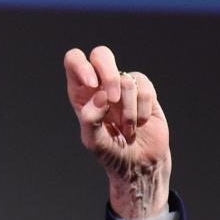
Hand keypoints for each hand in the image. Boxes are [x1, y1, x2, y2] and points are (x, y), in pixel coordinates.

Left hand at [64, 47, 171, 219]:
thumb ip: (90, 118)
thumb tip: (101, 95)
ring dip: (128, 110)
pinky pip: (144, 89)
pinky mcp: (144, 92)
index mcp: (81, 92)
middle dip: (109, 74)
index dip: (81, 64)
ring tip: (127, 130)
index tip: (91, 84)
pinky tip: (141, 124)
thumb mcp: (93, 142)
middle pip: (101, 54)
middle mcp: (101, 85)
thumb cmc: (111, 154)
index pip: (74, 60)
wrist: (139, 165)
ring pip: (126, 80)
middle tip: (113, 98)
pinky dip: (143, 110)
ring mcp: (124, 86)